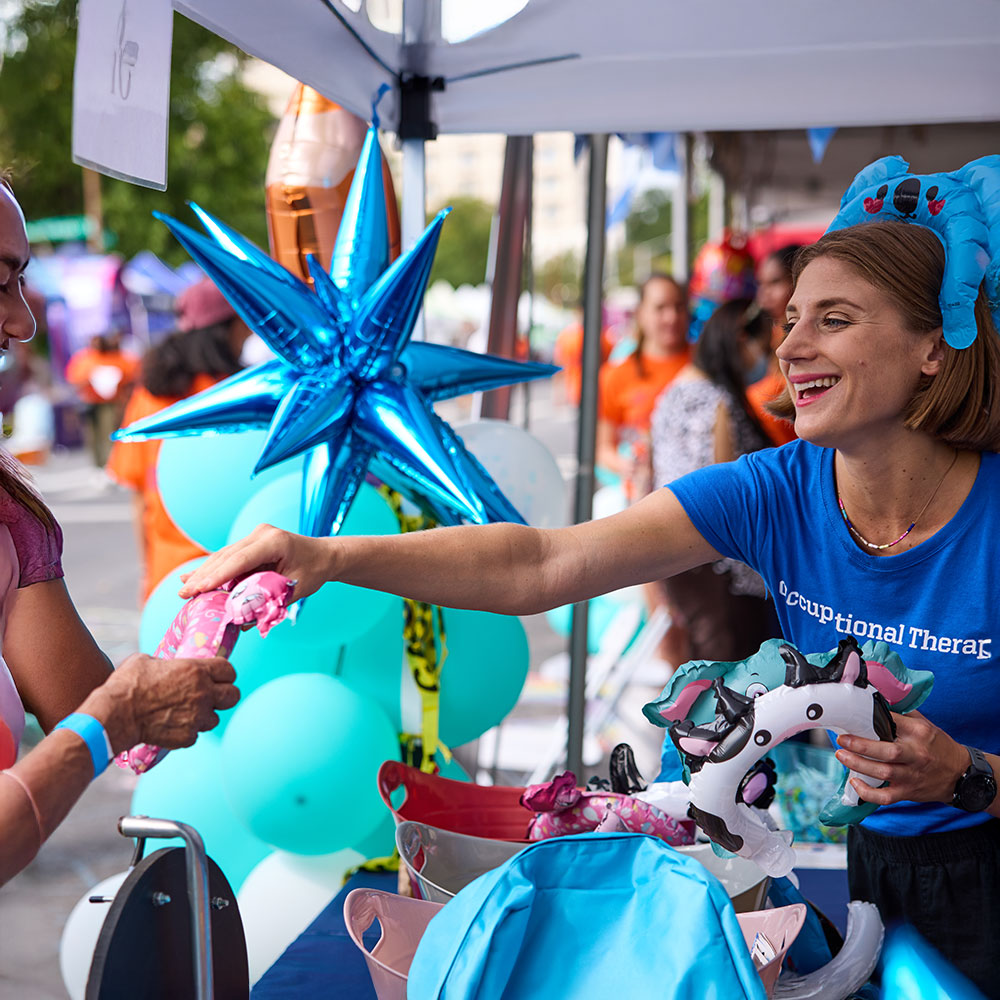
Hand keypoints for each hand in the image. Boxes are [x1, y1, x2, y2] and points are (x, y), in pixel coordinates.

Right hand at [80, 653, 239, 752]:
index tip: (217, 677)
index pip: (229, 670)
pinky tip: (172, 726)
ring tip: (186, 713)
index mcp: (196, 670)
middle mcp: (203, 693)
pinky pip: (196, 735)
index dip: (224, 674)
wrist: (116, 714)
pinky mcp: (187, 737)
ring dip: (204, 716)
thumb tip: (166, 666)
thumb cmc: (128, 684)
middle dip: (224, 696)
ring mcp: (197, 716)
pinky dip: (187, 732)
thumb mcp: (147, 660)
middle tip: (210, 697)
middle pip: (233, 696)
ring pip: (215, 718)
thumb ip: (167, 663)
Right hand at [177, 523, 330, 602]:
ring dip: (204, 573)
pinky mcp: (251, 542)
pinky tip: (193, 577)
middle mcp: (262, 534)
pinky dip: (213, 569)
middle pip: (227, 557)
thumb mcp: (293, 589)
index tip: (198, 589)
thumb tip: (239, 620)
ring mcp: (255, 536)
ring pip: (224, 556)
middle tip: (183, 594)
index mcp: (274, 541)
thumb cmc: (313, 572)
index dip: (218, 576)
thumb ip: (267, 601)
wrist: (324, 555)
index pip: (240, 560)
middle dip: (204, 576)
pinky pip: (229, 557)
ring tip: (184, 589)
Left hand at [835, 710, 968, 805]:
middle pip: (886, 751)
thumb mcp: (925, 725)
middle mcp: (916, 754)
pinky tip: (854, 783)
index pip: (892, 722)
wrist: (961, 774)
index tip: (853, 715)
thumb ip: (902, 715)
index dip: (871, 719)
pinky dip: (868, 793)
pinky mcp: (908, 792)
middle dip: (860, 745)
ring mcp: (912, 775)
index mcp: (919, 733)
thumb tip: (875, 703)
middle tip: (842, 739)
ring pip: (883, 772)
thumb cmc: (938, 747)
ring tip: (841, 755)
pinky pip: (886, 797)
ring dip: (858, 764)